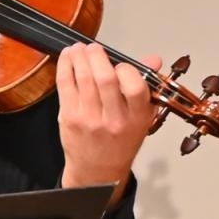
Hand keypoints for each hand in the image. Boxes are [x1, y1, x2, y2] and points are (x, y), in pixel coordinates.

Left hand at [56, 43, 160, 200]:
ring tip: (79, 48)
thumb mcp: (143, 117)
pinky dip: (65, 67)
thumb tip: (153, 59)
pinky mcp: (69, 118)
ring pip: (83, 79)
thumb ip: (148, 87)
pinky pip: (65, 86)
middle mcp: (114, 119)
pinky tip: (67, 57)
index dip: (126, 69)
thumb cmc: (122, 141)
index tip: (120, 64)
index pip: (136, 87)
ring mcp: (89, 119)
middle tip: (94, 47)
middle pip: (104, 79)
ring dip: (79, 57)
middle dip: (97, 56)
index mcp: (137, 118)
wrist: (98, 171)